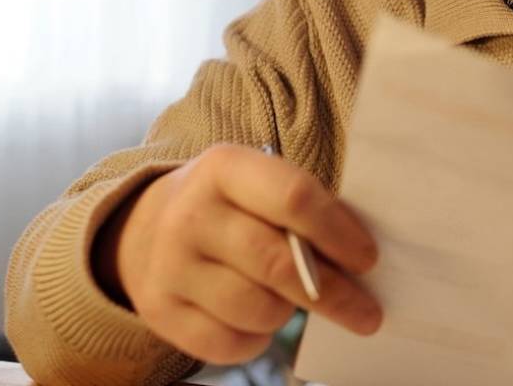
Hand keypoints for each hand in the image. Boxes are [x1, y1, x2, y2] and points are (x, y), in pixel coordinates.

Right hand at [98, 144, 382, 363]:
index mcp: (224, 168)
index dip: (339, 233)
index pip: (294, 198)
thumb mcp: (258, 184)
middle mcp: (190, 215)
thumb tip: (361, 261)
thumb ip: (304, 210)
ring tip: (292, 302)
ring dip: (288, 314)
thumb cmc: (231, 207)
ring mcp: (169, 266)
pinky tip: (259, 323)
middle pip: (277, 264)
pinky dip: (256, 341)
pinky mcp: (159, 311)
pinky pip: (227, 343)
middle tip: (368, 314)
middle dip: (334, 295)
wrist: (144, 228)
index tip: (369, 260)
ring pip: (256, 309)